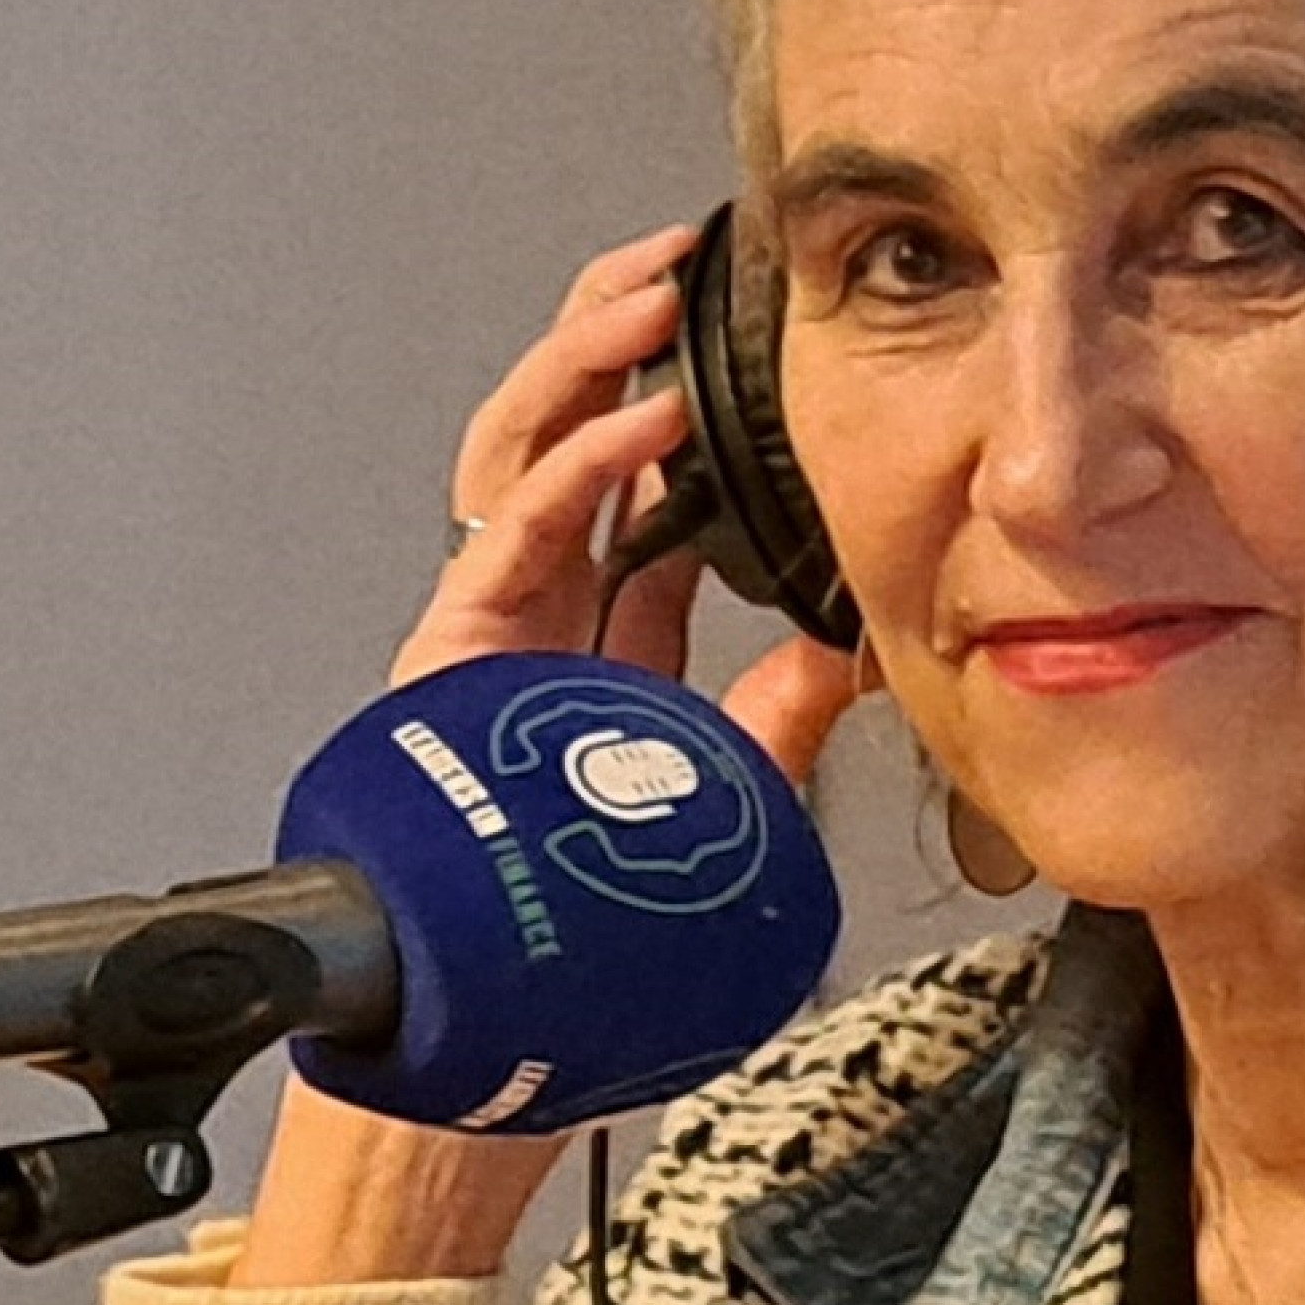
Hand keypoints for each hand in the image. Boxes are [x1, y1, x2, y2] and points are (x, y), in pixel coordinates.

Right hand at [233, 229, 863, 1288]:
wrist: (490, 1041)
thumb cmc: (591, 931)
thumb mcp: (723, 804)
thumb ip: (776, 721)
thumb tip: (859, 652)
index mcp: (603, 639)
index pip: (642, 486)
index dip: (686, 397)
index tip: (753, 333)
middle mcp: (537, 620)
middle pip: (565, 435)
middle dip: (619, 336)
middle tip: (691, 263)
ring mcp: (483, 632)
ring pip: (517, 453)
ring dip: (585, 366)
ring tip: (657, 300)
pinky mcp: (446, 659)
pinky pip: (503, 537)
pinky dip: (571, 470)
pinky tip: (637, 425)